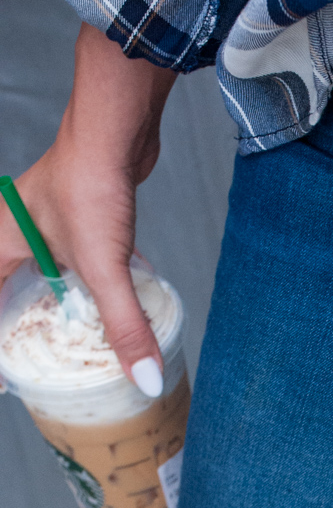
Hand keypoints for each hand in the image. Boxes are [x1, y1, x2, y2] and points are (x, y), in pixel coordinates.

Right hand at [1, 24, 176, 388]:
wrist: (115, 126)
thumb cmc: (89, 181)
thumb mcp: (103, 266)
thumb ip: (124, 325)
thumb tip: (144, 379)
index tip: (6, 382)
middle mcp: (12, 233)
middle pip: (8, 292)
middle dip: (24, 329)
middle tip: (41, 366)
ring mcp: (44, 224)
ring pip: (44, 277)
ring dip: (60, 307)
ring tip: (76, 342)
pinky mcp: (77, 219)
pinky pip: (76, 262)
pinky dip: (90, 285)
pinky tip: (113, 301)